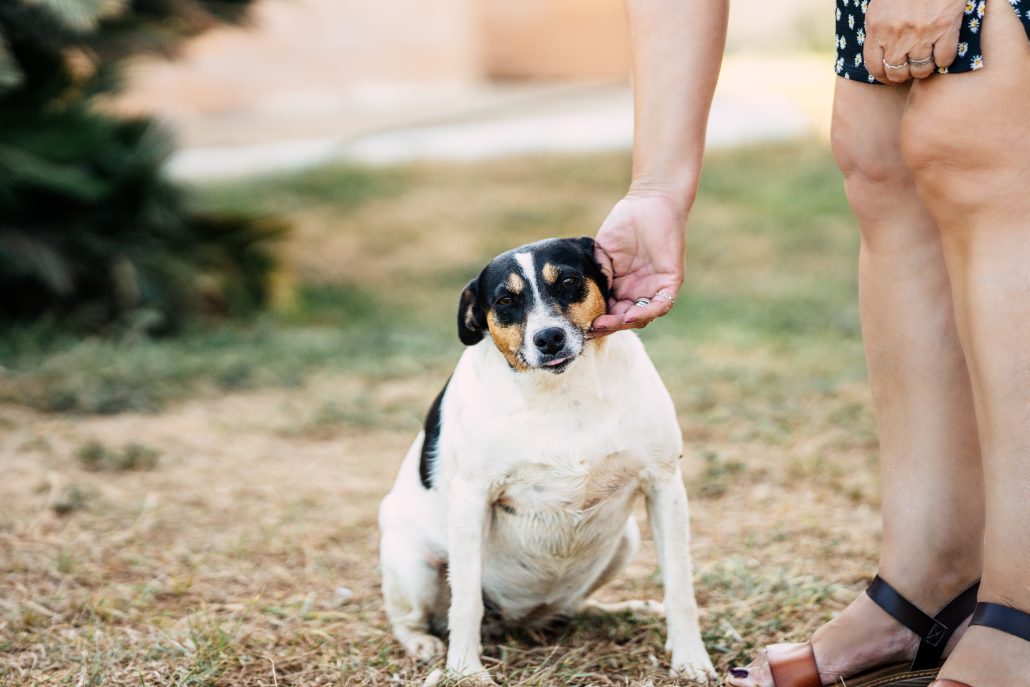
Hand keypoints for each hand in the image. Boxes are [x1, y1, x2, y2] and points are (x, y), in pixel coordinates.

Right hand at [591, 191, 685, 335]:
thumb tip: (593, 293)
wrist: (649, 202)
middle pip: (624, 318)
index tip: (580, 324)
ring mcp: (654, 288)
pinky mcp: (670, 282)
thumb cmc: (625, 223)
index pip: (609, 310)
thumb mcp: (603, 251)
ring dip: (624, 323)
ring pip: (641, 316)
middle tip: (591, 329)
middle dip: (608, 326)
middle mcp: (638, 291)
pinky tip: (629, 315)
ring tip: (606, 324)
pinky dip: (645, 312)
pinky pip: (661, 305)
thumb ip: (598, 271)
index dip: (596, 319)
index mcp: (621, 286)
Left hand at [864, 0, 965, 82]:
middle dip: (902, 76)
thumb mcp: (881, 4)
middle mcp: (897, 35)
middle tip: (908, 71)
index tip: (888, 77)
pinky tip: (942, 54)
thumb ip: (879, 26)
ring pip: (921, 69)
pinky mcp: (946, 27)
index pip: (874, 66)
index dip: (882, 76)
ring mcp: (922, 33)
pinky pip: (944, 59)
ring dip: (923, 70)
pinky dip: (944, 61)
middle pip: (897, 72)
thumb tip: (881, 49)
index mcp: (877, 27)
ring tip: (925, 63)